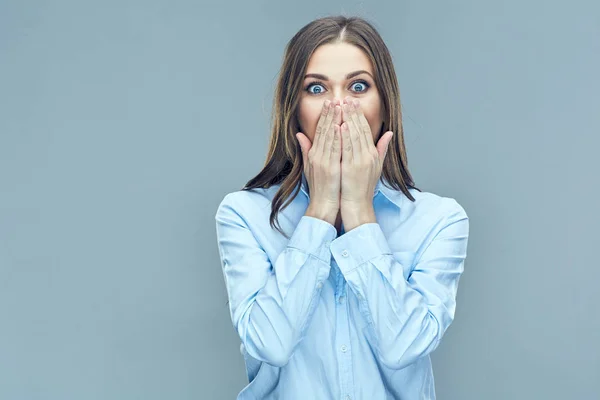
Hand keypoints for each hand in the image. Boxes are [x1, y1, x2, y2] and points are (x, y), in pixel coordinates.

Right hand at [296, 98, 342, 224]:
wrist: (323, 205)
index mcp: (314, 154)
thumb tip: (299, 135)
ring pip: (329, 137)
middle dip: (329, 114)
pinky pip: (335, 150)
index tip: (329, 103)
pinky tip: (341, 126)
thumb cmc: (320, 187)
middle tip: (334, 98)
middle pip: (324, 131)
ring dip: (334, 121)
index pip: (319, 131)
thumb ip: (306, 150)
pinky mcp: (330, 168)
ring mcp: (323, 162)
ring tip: (339, 107)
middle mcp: (317, 156)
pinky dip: (338, 138)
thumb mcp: (310, 167)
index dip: (324, 116)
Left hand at [339, 96, 393, 229]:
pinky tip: (342, 125)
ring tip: (343, 106)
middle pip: (360, 129)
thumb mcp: (376, 166)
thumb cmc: (363, 186)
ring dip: (348, 120)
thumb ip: (381, 148)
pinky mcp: (351, 167)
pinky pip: (348, 149)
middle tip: (348, 98)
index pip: (365, 130)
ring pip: (354, 136)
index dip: (359, 115)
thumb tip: (389, 133)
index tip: (353, 103)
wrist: (357, 204)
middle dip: (353, 113)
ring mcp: (360, 161)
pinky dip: (345, 136)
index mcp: (372, 154)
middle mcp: (368, 156)